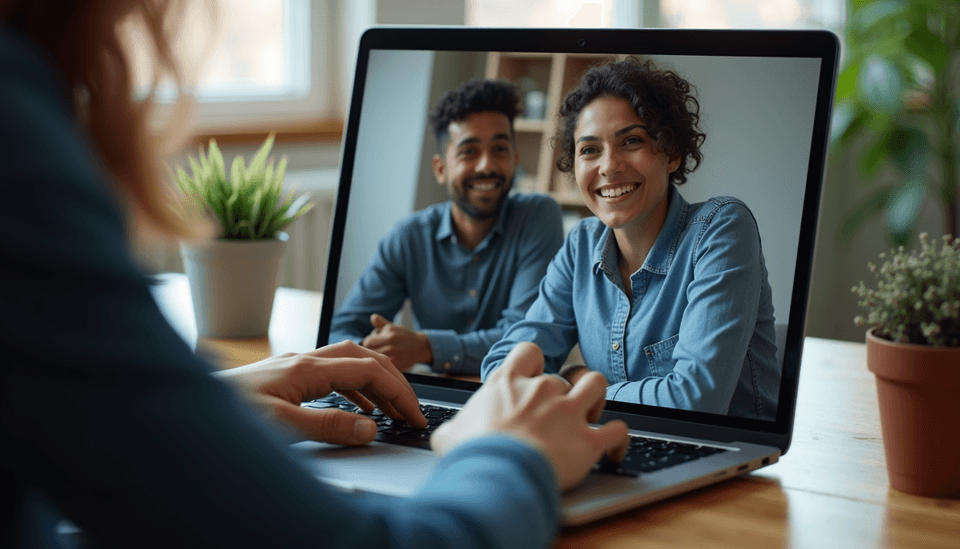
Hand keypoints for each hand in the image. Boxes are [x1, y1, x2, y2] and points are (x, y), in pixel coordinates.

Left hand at [216, 340, 425, 444]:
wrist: (184, 413)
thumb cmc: (226, 419)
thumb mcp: (280, 427)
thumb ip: (327, 427)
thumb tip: (370, 427)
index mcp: (305, 368)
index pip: (367, 371)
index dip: (398, 392)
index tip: (415, 415)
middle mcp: (302, 361)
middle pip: (363, 359)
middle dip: (393, 382)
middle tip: (412, 411)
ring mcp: (293, 367)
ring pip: (348, 365)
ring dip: (375, 385)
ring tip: (392, 411)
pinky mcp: (285, 378)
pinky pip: (331, 376)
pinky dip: (354, 390)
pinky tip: (358, 410)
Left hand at [362, 313, 433, 370]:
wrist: (420, 348)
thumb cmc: (404, 336)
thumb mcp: (394, 327)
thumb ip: (381, 323)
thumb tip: (373, 317)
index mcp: (389, 334)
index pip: (367, 341)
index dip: (369, 342)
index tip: (374, 342)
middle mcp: (391, 345)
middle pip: (369, 351)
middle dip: (371, 349)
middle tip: (378, 348)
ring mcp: (394, 356)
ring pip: (375, 358)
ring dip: (376, 356)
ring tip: (383, 353)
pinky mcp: (397, 365)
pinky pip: (382, 365)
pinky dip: (382, 363)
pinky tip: (387, 360)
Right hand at [431, 342, 628, 490]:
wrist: (497, 475)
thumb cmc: (473, 455)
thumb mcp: (449, 436)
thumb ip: (453, 428)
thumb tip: (446, 437)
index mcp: (509, 383)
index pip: (529, 351)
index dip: (534, 364)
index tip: (532, 379)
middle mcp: (542, 390)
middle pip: (563, 376)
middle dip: (564, 394)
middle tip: (557, 416)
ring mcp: (569, 412)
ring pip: (597, 384)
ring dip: (595, 398)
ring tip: (589, 414)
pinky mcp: (588, 440)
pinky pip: (618, 431)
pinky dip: (618, 440)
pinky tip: (614, 450)